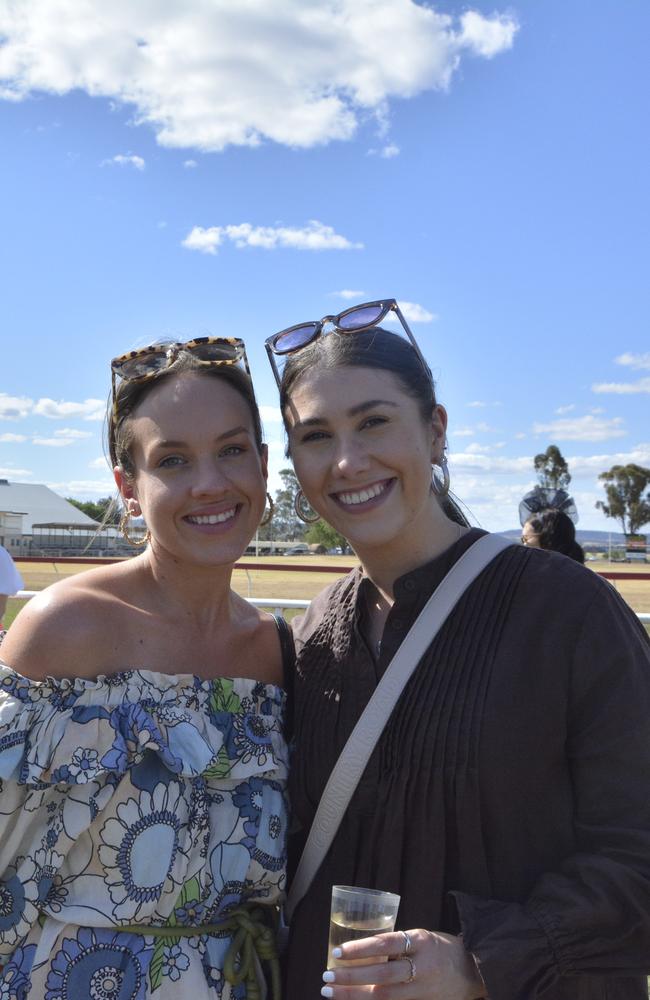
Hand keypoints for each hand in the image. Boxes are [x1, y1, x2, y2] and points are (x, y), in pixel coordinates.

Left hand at [321, 928, 486, 998]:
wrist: (476, 970)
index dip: (361, 949)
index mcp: (421, 941)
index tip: (337, 952)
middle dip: (352, 977)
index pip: (386, 943)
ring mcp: (423, 988)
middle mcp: (422, 965)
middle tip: (327, 976)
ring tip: (331, 991)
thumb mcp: (422, 937)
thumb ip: (398, 944)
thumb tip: (363, 951)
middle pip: (382, 974)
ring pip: (384, 995)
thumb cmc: (442, 949)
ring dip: (355, 994)